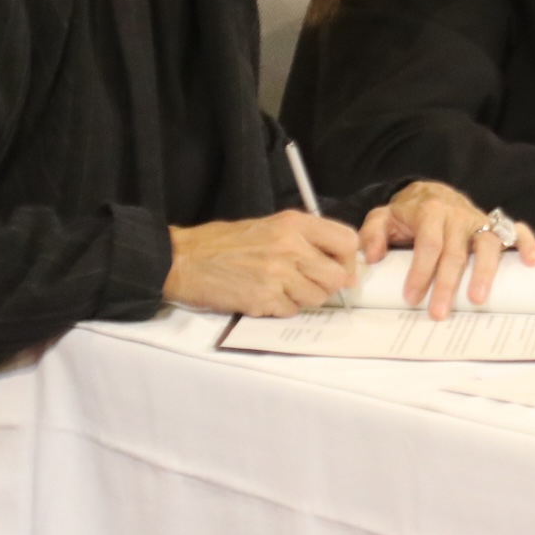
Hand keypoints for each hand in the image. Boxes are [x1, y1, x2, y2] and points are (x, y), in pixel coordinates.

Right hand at [164, 211, 359, 316]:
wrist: (186, 259)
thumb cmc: (225, 243)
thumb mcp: (270, 225)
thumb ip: (306, 239)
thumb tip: (341, 263)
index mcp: (294, 223)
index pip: (347, 241)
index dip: (348, 260)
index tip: (340, 268)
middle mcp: (290, 246)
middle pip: (337, 276)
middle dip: (327, 285)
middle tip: (307, 283)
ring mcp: (278, 274)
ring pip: (317, 297)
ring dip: (303, 298)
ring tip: (280, 287)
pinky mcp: (264, 298)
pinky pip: (292, 311)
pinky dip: (282, 308)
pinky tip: (264, 296)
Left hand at [361, 181, 534, 318]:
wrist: (432, 192)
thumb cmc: (408, 213)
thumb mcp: (384, 217)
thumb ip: (372, 233)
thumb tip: (371, 256)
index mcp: (430, 212)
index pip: (427, 244)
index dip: (420, 272)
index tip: (412, 297)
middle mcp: (457, 215)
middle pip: (455, 252)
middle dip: (447, 284)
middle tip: (439, 312)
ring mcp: (479, 220)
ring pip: (487, 244)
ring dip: (484, 272)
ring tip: (477, 299)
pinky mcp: (495, 225)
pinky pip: (516, 230)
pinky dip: (526, 243)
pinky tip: (531, 262)